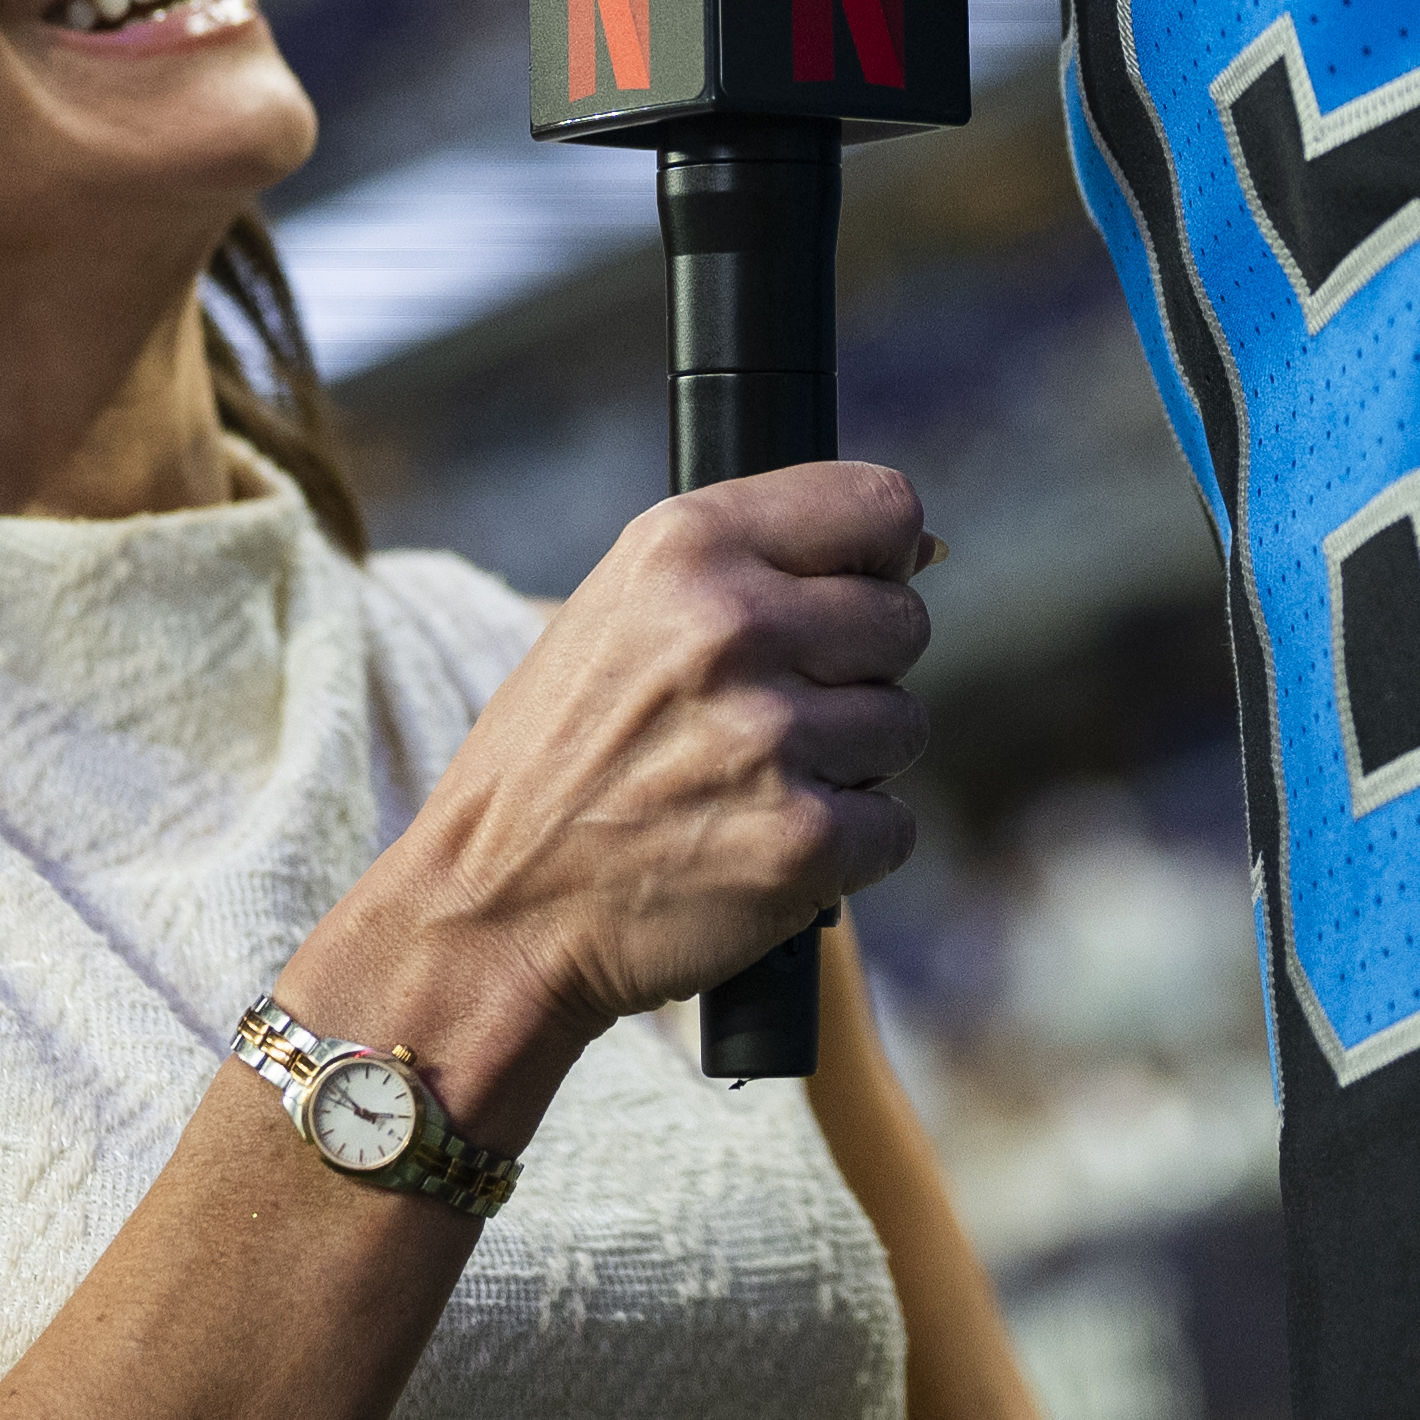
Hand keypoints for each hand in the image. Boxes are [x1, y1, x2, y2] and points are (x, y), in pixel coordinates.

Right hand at [350, 463, 939, 1052]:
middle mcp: (733, 627)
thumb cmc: (562, 757)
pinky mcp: (803, 842)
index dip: (878, 557)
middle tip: (763, 717)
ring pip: (902, 726)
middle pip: (903, 622)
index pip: (879, 506)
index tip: (849, 593)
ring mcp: (771, 739)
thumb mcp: (623, 609)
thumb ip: (755, 561)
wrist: (493, 913)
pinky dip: (845, 849)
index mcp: (686, 547)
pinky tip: (760, 844)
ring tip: (747, 784)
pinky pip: (893, 826)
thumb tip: (927, 550)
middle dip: (852, 673)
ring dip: (848, 764)